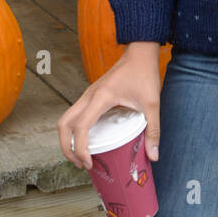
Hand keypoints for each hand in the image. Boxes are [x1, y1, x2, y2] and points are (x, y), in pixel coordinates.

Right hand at [57, 43, 161, 170]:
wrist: (140, 52)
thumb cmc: (144, 73)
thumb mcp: (152, 104)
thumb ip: (153, 130)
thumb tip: (153, 156)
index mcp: (101, 97)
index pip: (80, 127)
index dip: (80, 148)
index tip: (89, 163)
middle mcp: (89, 95)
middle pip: (63, 124)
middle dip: (66, 147)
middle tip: (80, 163)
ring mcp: (88, 94)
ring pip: (66, 118)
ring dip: (67, 138)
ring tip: (81, 155)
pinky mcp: (91, 94)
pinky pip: (75, 114)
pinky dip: (74, 129)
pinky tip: (89, 140)